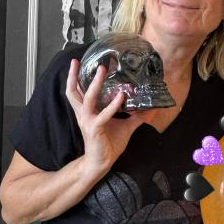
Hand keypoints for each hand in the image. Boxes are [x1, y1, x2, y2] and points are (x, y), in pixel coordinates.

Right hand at [65, 59, 154, 180]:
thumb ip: (136, 116)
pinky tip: (121, 96)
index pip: (76, 91)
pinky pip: (103, 115)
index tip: (76, 62)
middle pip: (73, 91)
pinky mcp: (95, 129)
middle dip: (74, 75)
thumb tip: (150, 108)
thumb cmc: (109, 144)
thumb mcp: (125, 126)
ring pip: (87, 99)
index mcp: (87, 111)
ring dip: (95, 84)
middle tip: (79, 60)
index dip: (74, 77)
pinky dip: (112, 105)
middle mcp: (84, 114)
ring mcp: (88, 121)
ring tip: (102, 71)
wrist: (101, 162)